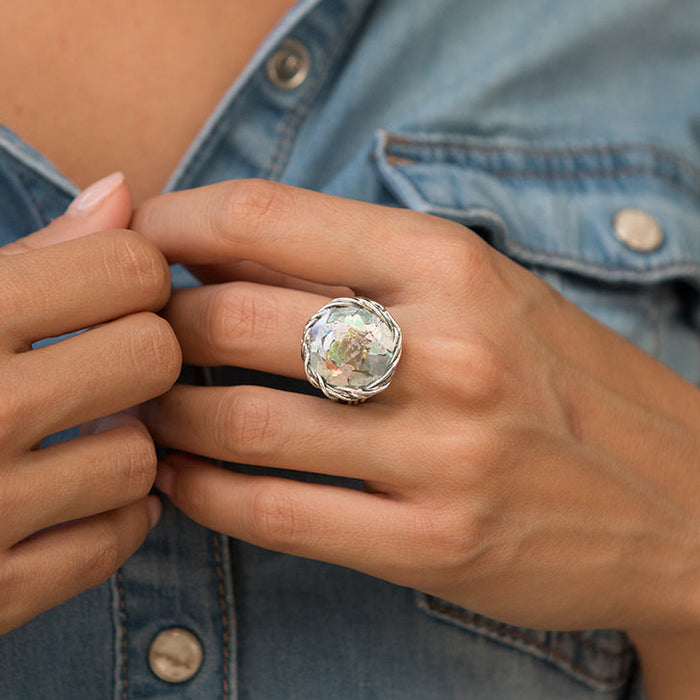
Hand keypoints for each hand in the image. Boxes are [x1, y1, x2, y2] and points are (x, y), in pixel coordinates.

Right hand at [0, 174, 180, 634]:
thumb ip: (34, 251)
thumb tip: (120, 191)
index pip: (131, 267)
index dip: (134, 273)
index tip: (113, 292)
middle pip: (154, 355)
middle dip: (140, 354)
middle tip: (103, 363)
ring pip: (139, 456)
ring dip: (120, 445)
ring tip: (75, 437)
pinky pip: (114, 541)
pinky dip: (109, 521)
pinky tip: (71, 499)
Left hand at [134, 179, 699, 635]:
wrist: (677, 498)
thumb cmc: (559, 380)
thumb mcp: (480, 288)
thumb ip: (362, 264)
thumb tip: (232, 249)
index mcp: (449, 263)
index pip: (266, 217)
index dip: (174, 225)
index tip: (138, 241)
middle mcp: (445, 348)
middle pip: (232, 317)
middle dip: (157, 325)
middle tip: (140, 336)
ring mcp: (442, 453)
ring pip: (242, 424)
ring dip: (169, 415)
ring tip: (151, 410)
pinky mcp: (434, 542)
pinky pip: (275, 514)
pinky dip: (204, 495)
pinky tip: (183, 479)